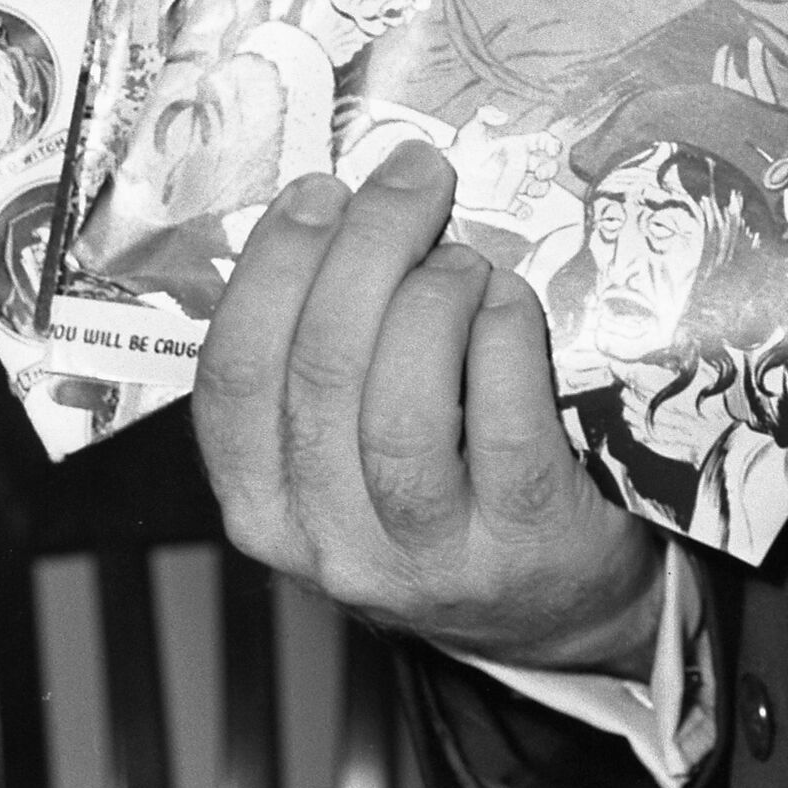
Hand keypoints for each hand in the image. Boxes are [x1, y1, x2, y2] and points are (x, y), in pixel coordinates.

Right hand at [194, 138, 654, 661]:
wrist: (555, 607)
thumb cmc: (446, 496)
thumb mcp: (348, 452)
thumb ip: (324, 358)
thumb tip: (335, 213)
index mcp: (264, 507)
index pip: (232, 378)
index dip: (272, 268)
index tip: (318, 191)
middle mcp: (331, 543)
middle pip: (318, 371)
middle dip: (365, 247)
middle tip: (413, 180)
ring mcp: (428, 554)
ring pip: (398, 406)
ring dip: (431, 299)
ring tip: (463, 258)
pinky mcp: (524, 542)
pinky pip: (502, 425)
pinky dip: (502, 339)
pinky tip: (510, 301)